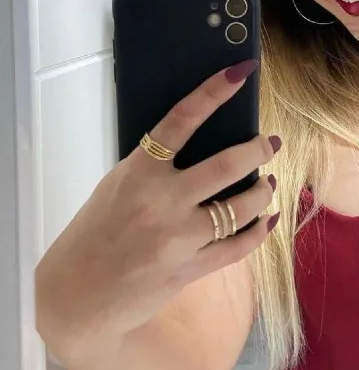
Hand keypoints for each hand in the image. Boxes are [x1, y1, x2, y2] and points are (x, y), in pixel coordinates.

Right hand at [35, 58, 278, 354]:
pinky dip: (259, 231)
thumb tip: (202, 148)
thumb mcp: (117, 187)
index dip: (213, 92)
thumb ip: (154, 168)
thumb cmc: (94, 234)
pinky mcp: (189, 269)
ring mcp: (178, 237)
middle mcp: (161, 200)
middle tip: (271, 142)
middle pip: (227, 166)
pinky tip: (267, 220)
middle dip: (259, 149)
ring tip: (268, 182)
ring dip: (263, 191)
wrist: (75, 297)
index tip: (240, 72)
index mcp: (138, 172)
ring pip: (241, 208)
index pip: (180, 120)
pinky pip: (237, 248)